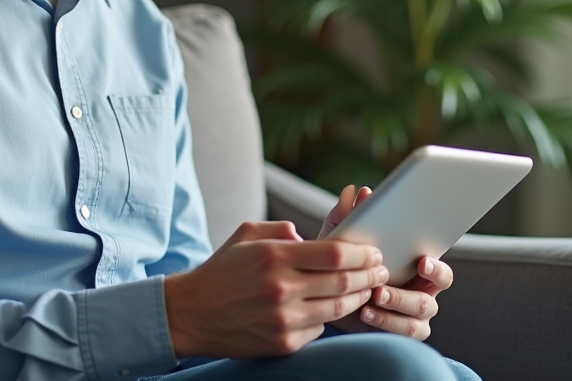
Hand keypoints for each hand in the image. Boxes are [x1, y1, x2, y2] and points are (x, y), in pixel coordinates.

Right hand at [164, 220, 387, 358]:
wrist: (191, 314)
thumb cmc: (221, 270)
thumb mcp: (246, 234)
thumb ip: (282, 229)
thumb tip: (311, 237)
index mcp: (274, 256)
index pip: (334, 254)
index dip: (361, 252)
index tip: (372, 251)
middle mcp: (281, 288)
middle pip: (343, 281)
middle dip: (369, 274)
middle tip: (380, 270)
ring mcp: (283, 319)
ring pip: (338, 308)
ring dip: (358, 297)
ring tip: (367, 288)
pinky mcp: (283, 343)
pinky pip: (320, 329)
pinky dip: (329, 318)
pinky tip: (333, 308)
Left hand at [319, 184, 453, 340]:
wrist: (331, 297)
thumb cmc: (345, 262)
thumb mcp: (343, 238)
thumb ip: (350, 215)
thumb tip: (358, 191)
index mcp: (418, 265)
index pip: (439, 266)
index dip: (435, 266)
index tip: (421, 261)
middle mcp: (423, 288)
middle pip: (433, 292)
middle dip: (408, 290)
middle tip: (381, 287)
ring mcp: (416, 312)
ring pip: (419, 310)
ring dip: (396, 304)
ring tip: (371, 296)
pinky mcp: (404, 329)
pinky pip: (405, 330)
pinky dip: (385, 321)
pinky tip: (365, 312)